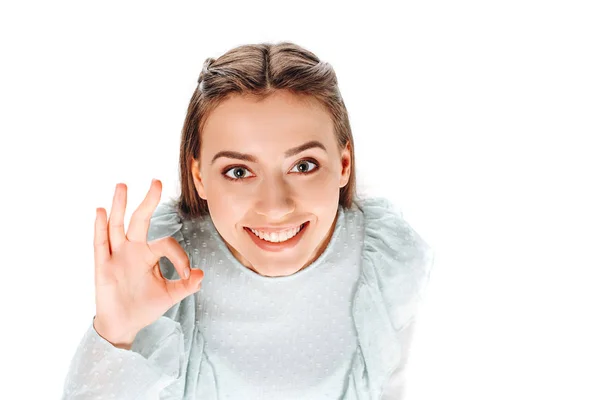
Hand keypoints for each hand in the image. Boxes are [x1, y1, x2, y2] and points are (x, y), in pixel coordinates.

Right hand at [92, 179, 203, 346]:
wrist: (124, 325)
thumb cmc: (145, 307)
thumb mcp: (170, 295)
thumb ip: (186, 286)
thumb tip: (200, 274)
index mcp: (149, 254)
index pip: (166, 243)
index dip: (179, 256)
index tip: (186, 274)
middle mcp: (133, 249)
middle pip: (140, 220)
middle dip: (149, 201)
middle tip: (157, 181)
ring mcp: (116, 256)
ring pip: (117, 225)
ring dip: (120, 205)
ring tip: (123, 185)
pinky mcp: (103, 266)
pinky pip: (100, 244)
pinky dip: (100, 227)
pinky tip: (101, 211)